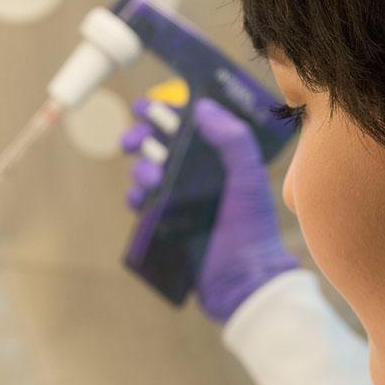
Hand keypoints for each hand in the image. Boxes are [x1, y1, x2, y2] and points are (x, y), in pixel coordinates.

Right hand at [121, 95, 298, 321]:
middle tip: (132, 140)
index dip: (163, 113)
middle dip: (139, 138)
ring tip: (152, 178)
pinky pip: (142, 205)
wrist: (240, 279)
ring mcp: (178, 201)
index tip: (145, 105)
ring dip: (140, 169)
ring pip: (145, 173)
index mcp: (216, 160)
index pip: (186, 127)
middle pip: (157, 147)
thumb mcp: (248, 178)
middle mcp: (195, 177)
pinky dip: (136, 197)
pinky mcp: (164, 226)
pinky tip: (141, 198)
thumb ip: (232, 139)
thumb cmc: (251, 228)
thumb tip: (201, 107)